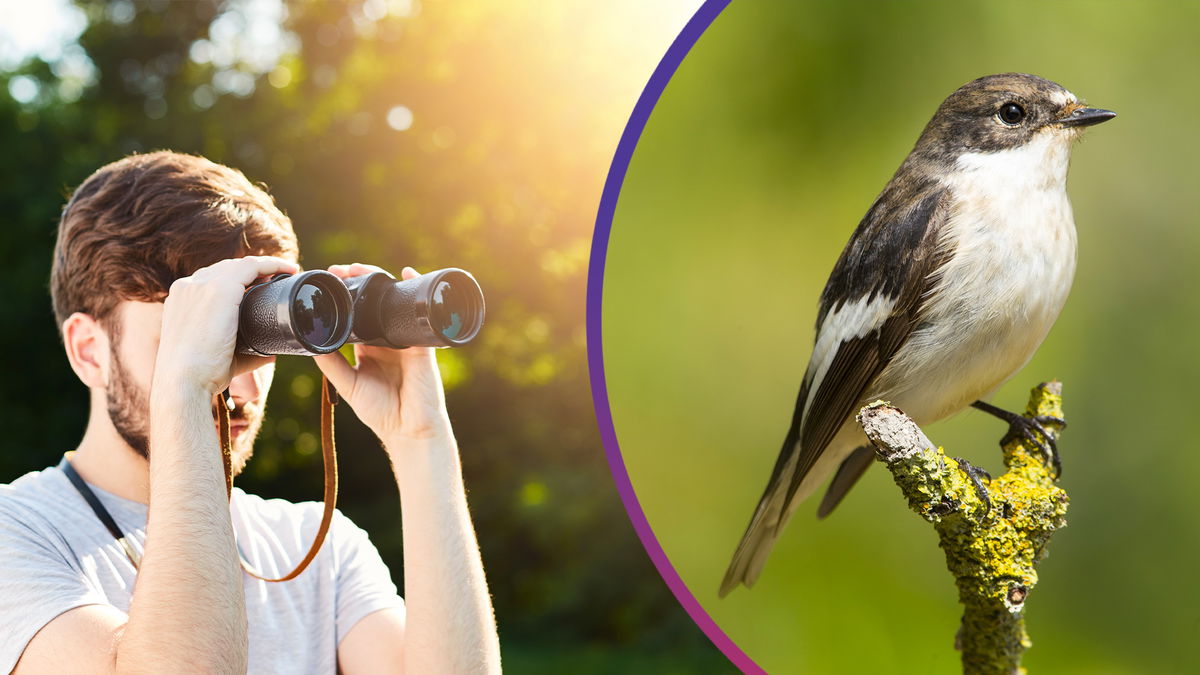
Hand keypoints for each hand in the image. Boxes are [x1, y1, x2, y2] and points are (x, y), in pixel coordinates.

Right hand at [154, 256, 298, 395]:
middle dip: (252, 272)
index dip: (238, 279)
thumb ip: (244, 352)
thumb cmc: (200, 376)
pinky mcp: (220, 289)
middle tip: (277, 280)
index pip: (211, 278)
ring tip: (287, 272)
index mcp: (181, 299)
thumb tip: (271, 354)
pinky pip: (252, 266)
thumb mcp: (218, 355)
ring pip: (240, 265)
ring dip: (265, 266)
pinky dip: (272, 264)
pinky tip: (288, 269)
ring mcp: (202, 284)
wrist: (184, 382)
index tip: (261, 285)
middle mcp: (188, 286)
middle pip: (226, 269)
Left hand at [314, 264, 453, 443]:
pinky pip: (420, 311)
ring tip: (363, 269)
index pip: (357, 313)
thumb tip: (310, 339)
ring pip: (394, 301)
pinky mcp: (422, 342)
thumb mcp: (348, 384)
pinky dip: (416, 288)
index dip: (345, 296)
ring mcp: (405, 338)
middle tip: (341, 270)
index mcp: (369, 347)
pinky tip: (408, 272)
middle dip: (360, 281)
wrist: (409, 430)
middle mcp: (387, 339)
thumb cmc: (381, 412)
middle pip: (374, 302)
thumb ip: (331, 363)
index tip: (329, 280)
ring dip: (381, 280)